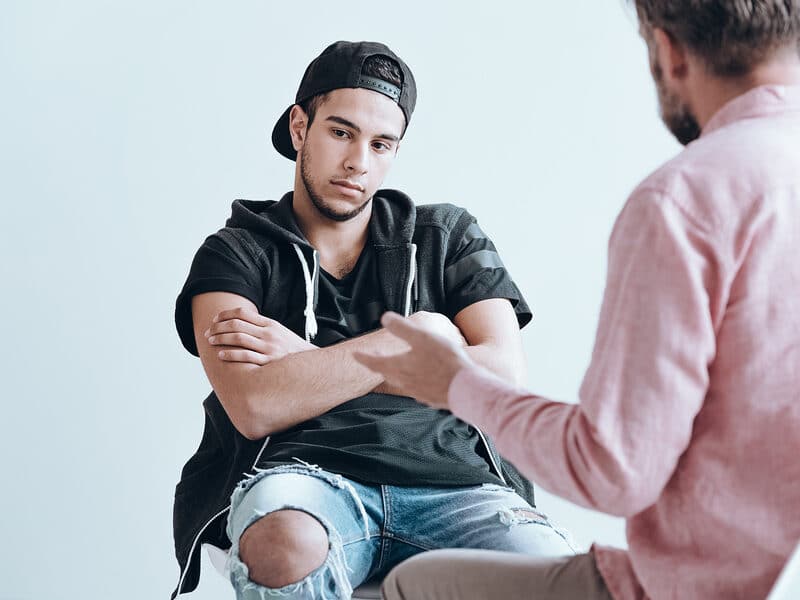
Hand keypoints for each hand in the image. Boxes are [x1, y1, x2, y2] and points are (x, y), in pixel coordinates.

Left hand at [205, 307, 315, 364]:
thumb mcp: (279, 332)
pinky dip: (230, 354)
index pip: (243, 313)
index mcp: (270, 324)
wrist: (309, 364)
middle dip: (218, 327)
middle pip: (237, 324)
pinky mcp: (268, 361)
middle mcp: (268, 333)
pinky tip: (221, 355)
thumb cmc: (290, 348)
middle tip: (209, 332)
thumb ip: (262, 326)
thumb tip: (241, 321)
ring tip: (211, 342)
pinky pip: (245, 356)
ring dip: (221, 339)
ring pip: (238, 338)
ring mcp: (268, 347)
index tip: (215, 320)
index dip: (225, 315)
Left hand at [354, 312, 473, 408]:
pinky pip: (415, 388)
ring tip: (397, 365)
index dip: (362, 356)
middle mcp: (404, 381)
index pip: (373, 361)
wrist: (466, 388)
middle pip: (386, 372)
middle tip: (374, 356)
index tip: (354, 354)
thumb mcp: (422, 337)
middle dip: (378, 363)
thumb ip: (402, 328)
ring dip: (395, 372)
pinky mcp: (430, 397)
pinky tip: (420, 377)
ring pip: (400, 381)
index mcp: (398, 367)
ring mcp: (417, 391)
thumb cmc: (444, 361)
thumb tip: (385, 317)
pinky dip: (412, 380)